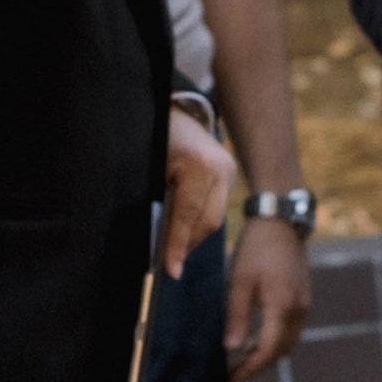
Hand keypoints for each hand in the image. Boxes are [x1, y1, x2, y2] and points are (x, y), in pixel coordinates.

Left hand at [161, 106, 235, 271]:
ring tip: (177, 247)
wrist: (176, 111)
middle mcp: (220, 169)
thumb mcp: (152, 168)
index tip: (171, 270)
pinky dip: (200, 221)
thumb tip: (161, 242)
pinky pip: (216, 207)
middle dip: (188, 244)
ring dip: (194, 234)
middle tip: (171, 263)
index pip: (187, 215)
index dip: (178, 245)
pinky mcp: (230, 174)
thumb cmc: (156, 137)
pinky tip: (187, 228)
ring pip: (214, 218)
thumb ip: (159, 203)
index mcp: (199, 165)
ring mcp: (229, 171)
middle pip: (207, 222)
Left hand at [225, 211, 309, 380]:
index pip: (266, 351)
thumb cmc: (257, 249)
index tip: (230, 379)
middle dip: (257, 367)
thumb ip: (237, 317)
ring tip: (241, 360)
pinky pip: (290, 332)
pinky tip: (255, 340)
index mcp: (282, 307)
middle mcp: (298, 311)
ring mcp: (304, 307)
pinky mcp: (303, 301)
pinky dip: (274, 342)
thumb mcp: (239, 281)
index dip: (248, 369)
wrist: (281, 224)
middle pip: (280, 353)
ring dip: (266, 355)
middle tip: (232, 374)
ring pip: (287, 344)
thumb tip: (231, 348)